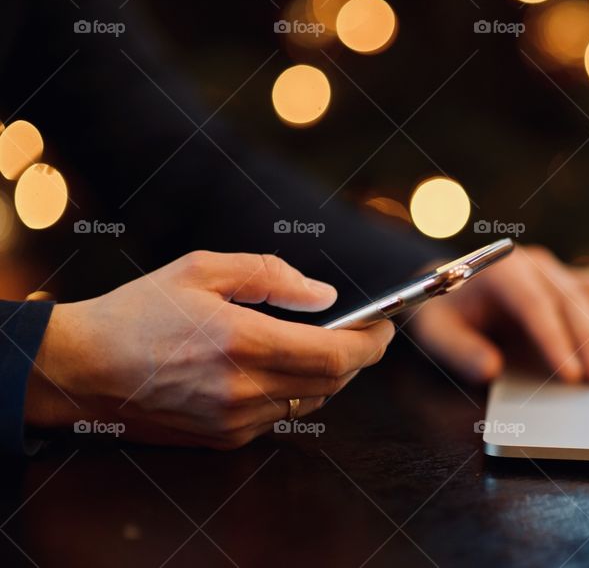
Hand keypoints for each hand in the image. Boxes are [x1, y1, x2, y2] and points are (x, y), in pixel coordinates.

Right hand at [25, 251, 394, 448]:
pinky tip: (283, 368)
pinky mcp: (223, 440)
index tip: (386, 326)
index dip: (372, 343)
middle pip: (333, 382)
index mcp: (242, 342)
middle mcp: (243, 389)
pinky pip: (281, 417)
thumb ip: (272, 276)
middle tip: (365, 333)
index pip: (336, 354)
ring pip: (312, 401)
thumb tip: (324, 296)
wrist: (81, 369)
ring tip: (325, 346)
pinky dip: (296, 392)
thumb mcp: (202, 269)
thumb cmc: (140, 311)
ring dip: (329, 375)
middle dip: (359, 357)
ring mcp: (233, 421)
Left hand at [407, 245, 588, 384]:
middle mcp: (534, 263)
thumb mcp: (436, 332)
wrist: (456, 288)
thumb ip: (459, 350)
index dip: (554, 339)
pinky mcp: (575, 280)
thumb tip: (490, 369)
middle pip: (570, 298)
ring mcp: (558, 270)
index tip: (570, 375)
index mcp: (499, 270)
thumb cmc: (448, 313)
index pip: (533, 302)